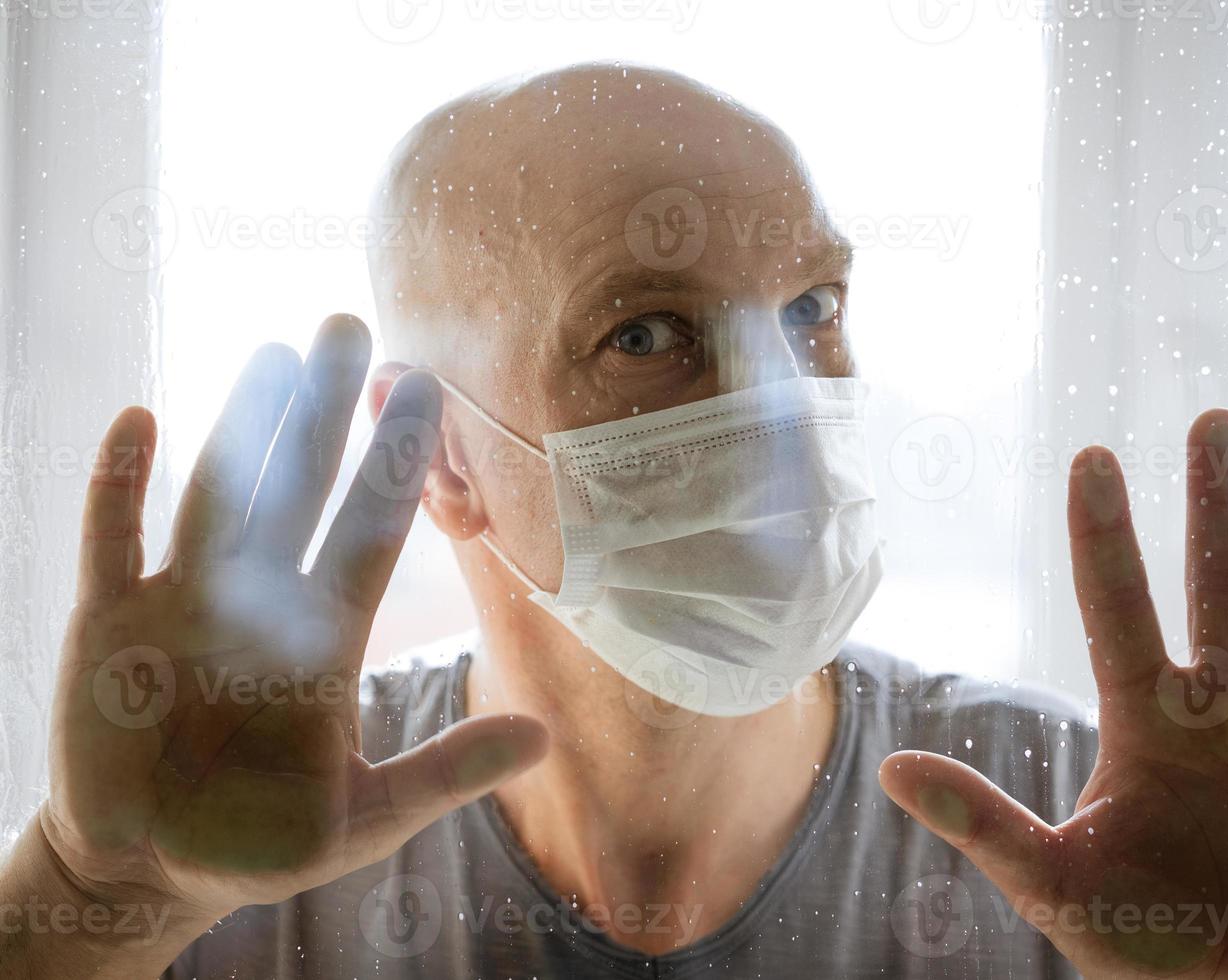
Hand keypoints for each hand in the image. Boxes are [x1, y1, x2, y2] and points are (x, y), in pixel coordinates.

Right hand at [40, 316, 546, 933]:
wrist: (155, 869)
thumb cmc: (265, 842)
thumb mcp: (367, 816)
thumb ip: (446, 772)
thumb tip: (546, 738)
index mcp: (326, 638)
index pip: (371, 531)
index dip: (400, 465)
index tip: (432, 392)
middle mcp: (262, 602)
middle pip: (299, 488)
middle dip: (326, 413)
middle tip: (352, 327)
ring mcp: (185, 604)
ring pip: (219, 495)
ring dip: (242, 427)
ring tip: (276, 355)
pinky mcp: (110, 625)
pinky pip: (112, 540)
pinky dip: (120, 485)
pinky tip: (140, 422)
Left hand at [880, 410, 1227, 977]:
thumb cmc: (1137, 936)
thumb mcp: (1052, 879)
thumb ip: (980, 821)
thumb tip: (888, 770)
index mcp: (1143, 721)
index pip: (1116, 609)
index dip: (1102, 538)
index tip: (1088, 458)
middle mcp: (1220, 710)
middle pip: (1219, 591)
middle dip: (1217, 513)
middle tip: (1213, 422)